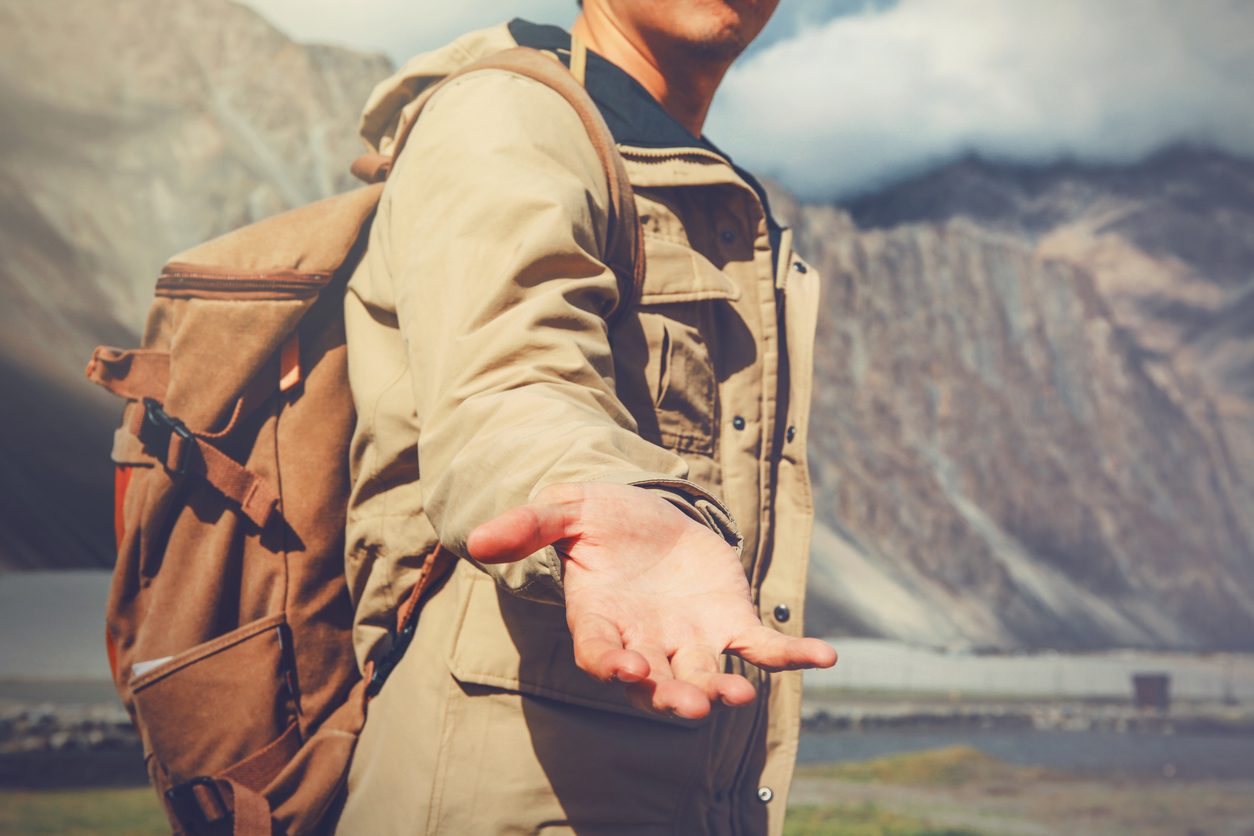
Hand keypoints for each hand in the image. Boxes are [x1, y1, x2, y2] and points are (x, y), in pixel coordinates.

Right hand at [467, 482, 836, 718]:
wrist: (649, 511)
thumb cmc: (599, 517)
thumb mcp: (564, 509)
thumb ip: (527, 525)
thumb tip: (476, 539)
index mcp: (600, 620)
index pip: (600, 654)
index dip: (612, 665)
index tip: (627, 668)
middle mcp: (645, 641)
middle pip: (657, 681)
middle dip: (672, 695)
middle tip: (691, 704)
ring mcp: (690, 638)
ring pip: (706, 675)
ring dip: (723, 688)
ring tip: (738, 695)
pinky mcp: (730, 622)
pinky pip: (763, 646)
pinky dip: (791, 654)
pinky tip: (823, 655)